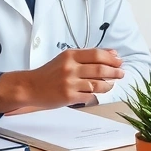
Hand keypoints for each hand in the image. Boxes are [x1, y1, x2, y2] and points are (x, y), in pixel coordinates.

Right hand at [0, 49, 123, 112]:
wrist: (29, 87)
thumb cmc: (49, 73)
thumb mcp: (66, 59)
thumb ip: (87, 56)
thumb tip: (112, 53)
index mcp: (70, 56)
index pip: (97, 54)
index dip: (111, 58)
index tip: (119, 61)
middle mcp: (70, 68)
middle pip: (100, 69)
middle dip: (115, 72)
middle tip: (121, 73)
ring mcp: (69, 83)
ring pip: (98, 84)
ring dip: (109, 85)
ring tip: (112, 84)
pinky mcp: (68, 97)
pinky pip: (89, 96)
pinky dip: (96, 95)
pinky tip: (97, 93)